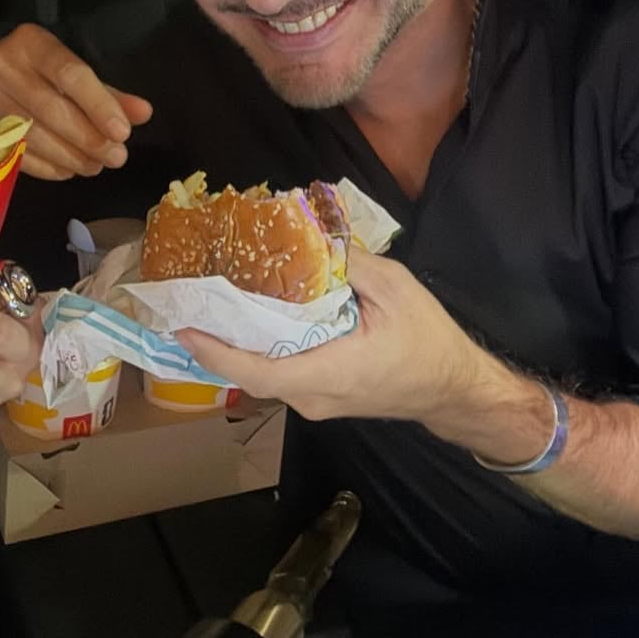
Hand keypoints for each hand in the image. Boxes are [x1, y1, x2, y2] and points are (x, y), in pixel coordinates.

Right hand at [0, 24, 151, 180]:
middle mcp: (1, 65)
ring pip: (33, 135)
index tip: (123, 132)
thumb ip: (107, 93)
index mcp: (31, 43)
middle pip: (51, 109)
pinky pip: (15, 152)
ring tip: (95, 166)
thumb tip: (142, 114)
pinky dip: (47, 167)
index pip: (70, 75)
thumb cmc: (35, 70)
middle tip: (115, 157)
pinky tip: (68, 170)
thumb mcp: (71, 71)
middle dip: (89, 139)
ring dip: (70, 157)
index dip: (99, 106)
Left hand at [178, 248, 483, 428]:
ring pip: (264, 373)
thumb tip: (311, 236)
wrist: (455, 389)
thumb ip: (351, 263)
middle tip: (189, 302)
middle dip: (217, 339)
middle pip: (251, 371)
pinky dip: (261, 346)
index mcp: (328, 373)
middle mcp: (312, 396)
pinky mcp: (321, 396)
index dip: (215, 351)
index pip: (257, 370)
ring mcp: (315, 401)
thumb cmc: (429, 342)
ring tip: (213, 303)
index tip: (183, 327)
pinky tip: (253, 316)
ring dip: (238, 342)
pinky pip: (281, 371)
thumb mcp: (396, 289)